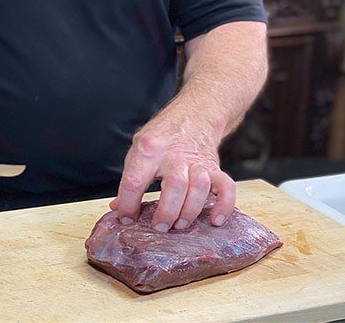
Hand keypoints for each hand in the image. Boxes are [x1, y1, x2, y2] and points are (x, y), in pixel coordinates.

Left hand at [109, 115, 235, 231]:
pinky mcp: (214, 167)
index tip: (127, 219)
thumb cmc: (162, 137)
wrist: (193, 115)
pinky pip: (226, 187)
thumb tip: (118, 208)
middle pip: (175, 185)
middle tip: (160, 227)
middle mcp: (174, 154)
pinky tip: (215, 221)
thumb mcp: (138, 150)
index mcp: (148, 149)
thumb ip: (130, 178)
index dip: (129, 205)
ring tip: (179, 225)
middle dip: (167, 212)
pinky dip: (223, 206)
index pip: (135, 181)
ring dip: (190, 211)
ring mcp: (197, 160)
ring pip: (200, 187)